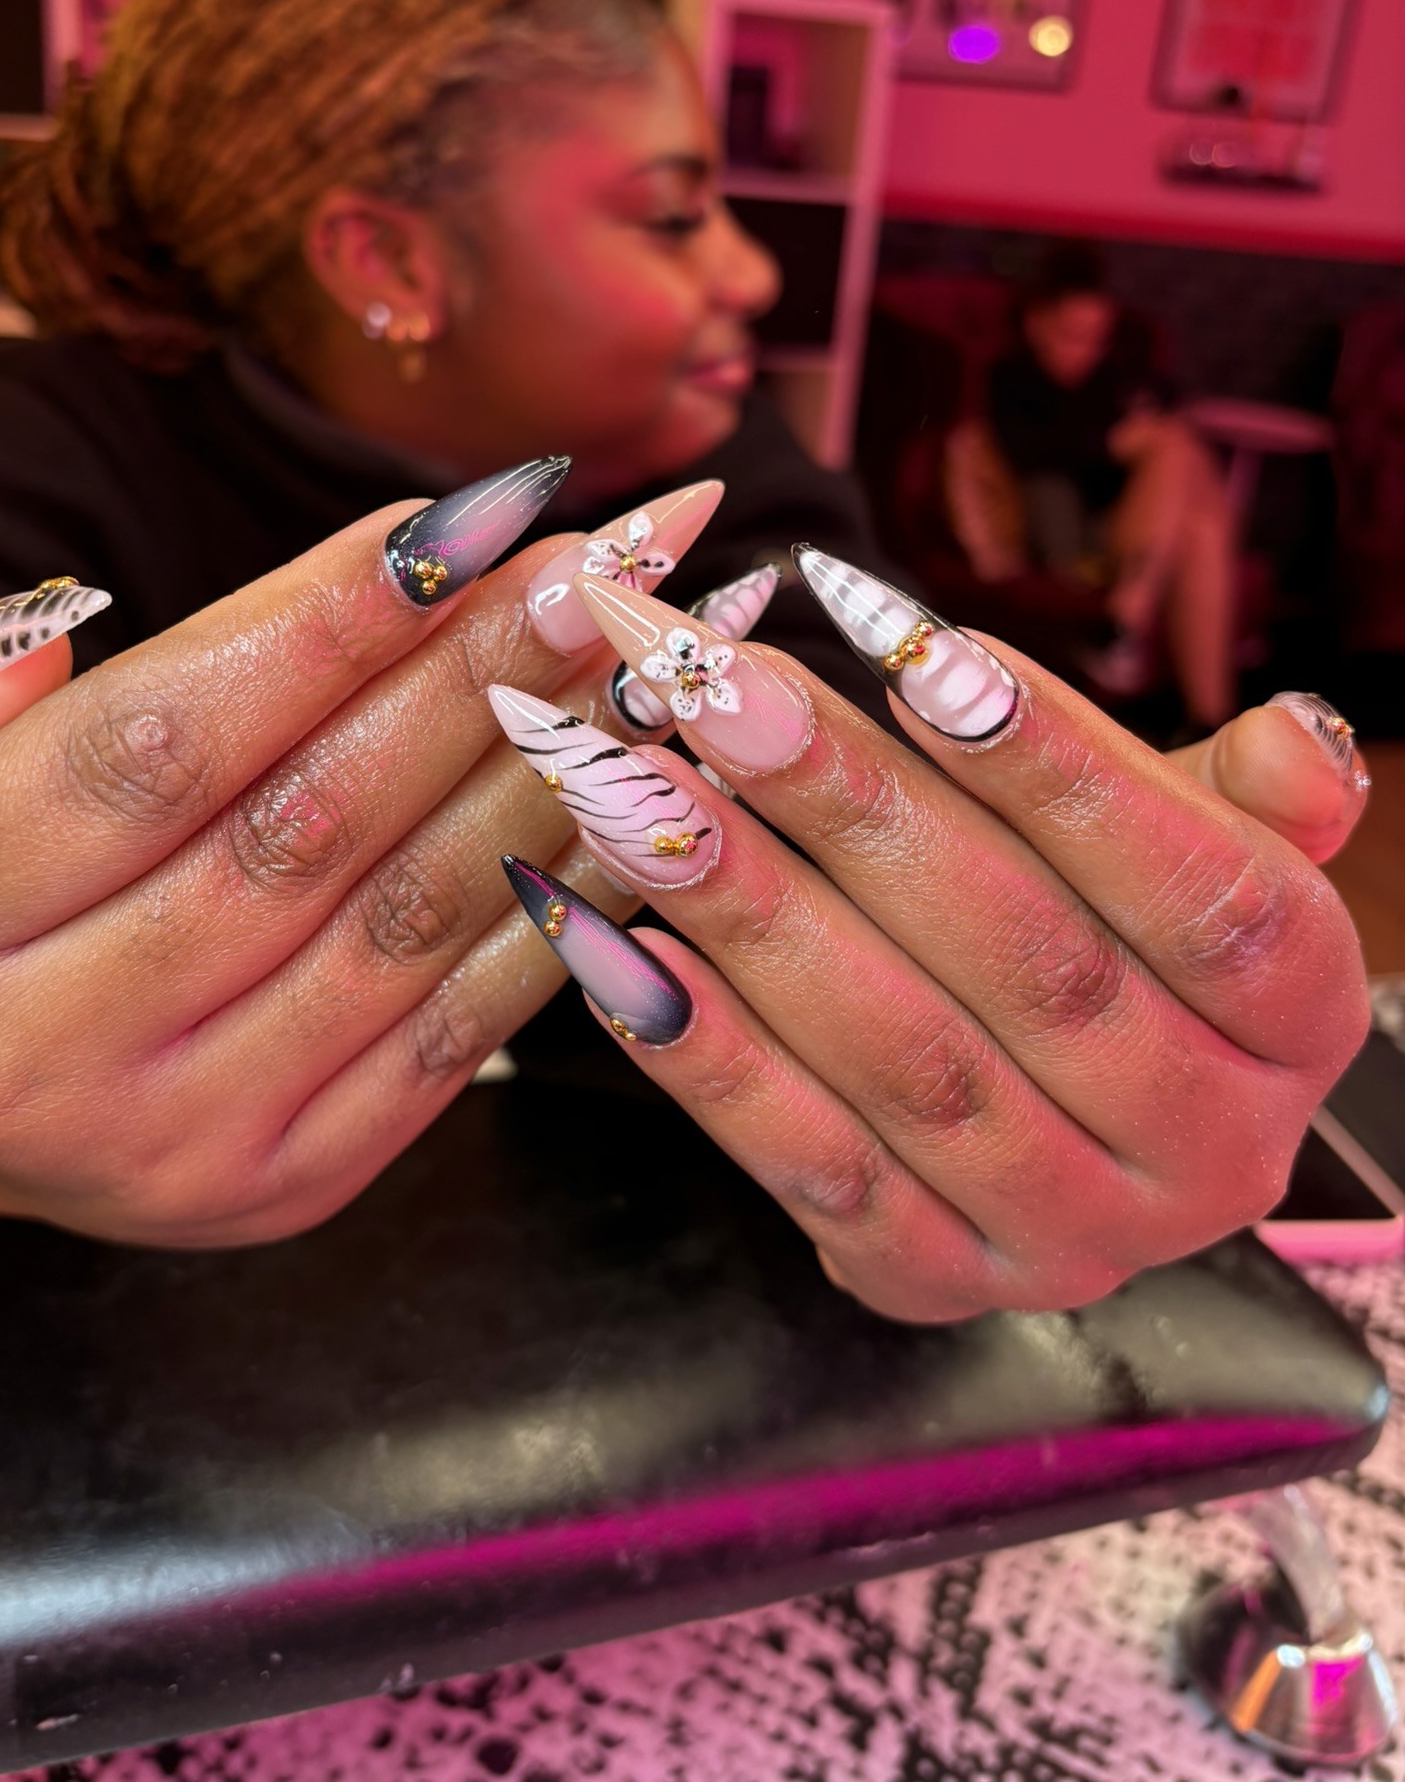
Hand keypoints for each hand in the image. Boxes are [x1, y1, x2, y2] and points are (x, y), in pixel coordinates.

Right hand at [0, 473, 723, 1242]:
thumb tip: (77, 621)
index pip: (162, 745)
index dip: (331, 624)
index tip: (478, 514)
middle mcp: (54, 1050)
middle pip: (310, 827)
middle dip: (483, 677)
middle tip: (609, 563)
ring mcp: (182, 1139)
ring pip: (404, 927)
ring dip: (548, 780)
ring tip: (648, 664)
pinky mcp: (285, 1184)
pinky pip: (453, 1034)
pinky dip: (555, 912)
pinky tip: (634, 810)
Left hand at [500, 555, 1370, 1322]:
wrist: (1089, 1117)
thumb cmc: (1132, 929)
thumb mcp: (1221, 848)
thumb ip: (1258, 795)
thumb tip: (1296, 741)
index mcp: (1303, 1025)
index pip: (1200, 891)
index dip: (1057, 764)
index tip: (903, 637)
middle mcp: (1209, 1156)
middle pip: (1030, 966)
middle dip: (855, 810)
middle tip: (715, 686)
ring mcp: (1067, 1240)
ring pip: (903, 1063)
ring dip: (752, 914)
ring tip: (633, 786)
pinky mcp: (934, 1284)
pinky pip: (810, 1168)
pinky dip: (707, 1059)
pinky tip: (617, 945)